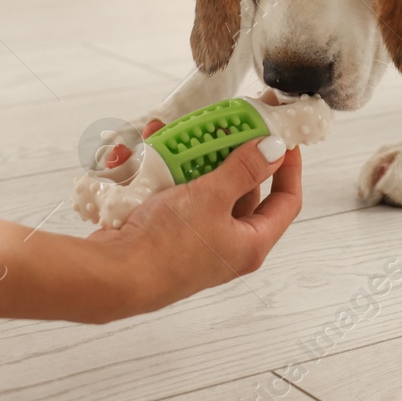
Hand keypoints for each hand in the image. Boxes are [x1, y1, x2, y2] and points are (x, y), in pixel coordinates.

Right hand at [87, 131, 301, 317]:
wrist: (113, 274)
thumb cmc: (165, 248)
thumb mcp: (212, 197)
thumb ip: (244, 169)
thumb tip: (273, 149)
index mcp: (250, 243)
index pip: (286, 200)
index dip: (288, 166)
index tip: (282, 136)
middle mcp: (226, 243)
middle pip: (242, 189)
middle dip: (230, 154)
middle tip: (226, 126)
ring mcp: (195, 238)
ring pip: (203, 186)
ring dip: (191, 157)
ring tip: (179, 132)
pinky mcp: (165, 231)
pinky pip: (173, 192)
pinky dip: (164, 169)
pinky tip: (149, 147)